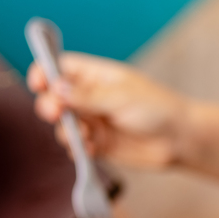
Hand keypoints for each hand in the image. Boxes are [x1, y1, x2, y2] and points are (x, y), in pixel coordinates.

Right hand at [28, 52, 188, 167]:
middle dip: (50, 106)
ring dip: (66, 131)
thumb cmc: (158, 109)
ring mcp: (93, 120)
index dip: (45, 73)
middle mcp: (90, 97)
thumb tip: (55, 87)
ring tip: (85, 136)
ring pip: (62, 124)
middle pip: (53, 97)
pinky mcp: (98, 143)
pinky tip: (92, 149)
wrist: (180, 140)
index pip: (60, 68)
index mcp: (96, 76)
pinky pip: (76, 146)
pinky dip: (78, 149)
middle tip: (57, 114)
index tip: (39, 84)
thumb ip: (87, 95)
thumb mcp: (121, 97)